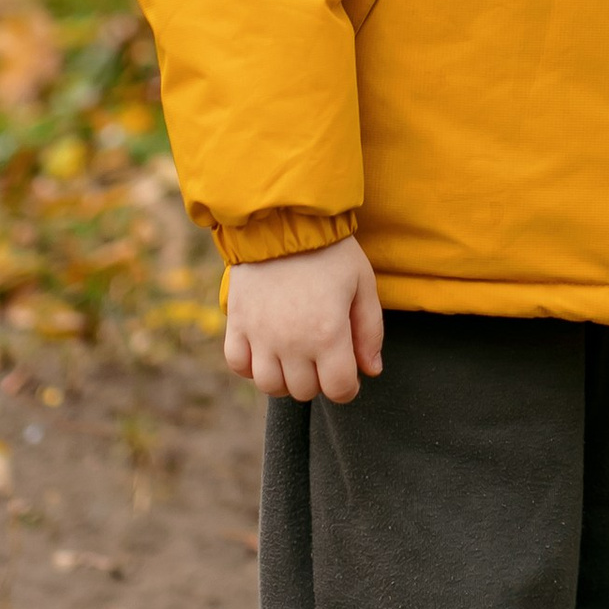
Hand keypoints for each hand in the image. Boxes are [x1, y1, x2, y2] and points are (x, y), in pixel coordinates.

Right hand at [223, 235, 384, 403]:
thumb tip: (372, 370)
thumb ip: (370, 331)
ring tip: (294, 356)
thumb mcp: (363, 284)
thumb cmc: (330, 250)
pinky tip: (266, 349)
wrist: (282, 218)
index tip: (347, 372)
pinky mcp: (237, 323)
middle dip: (318, 379)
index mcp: (328, 334)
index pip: (339, 389)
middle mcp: (292, 342)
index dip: (348, 386)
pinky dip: (251, 365)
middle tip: (322, 355)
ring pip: (270, 385)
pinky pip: (238, 364)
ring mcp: (260, 335)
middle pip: (305, 391)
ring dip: (285, 378)